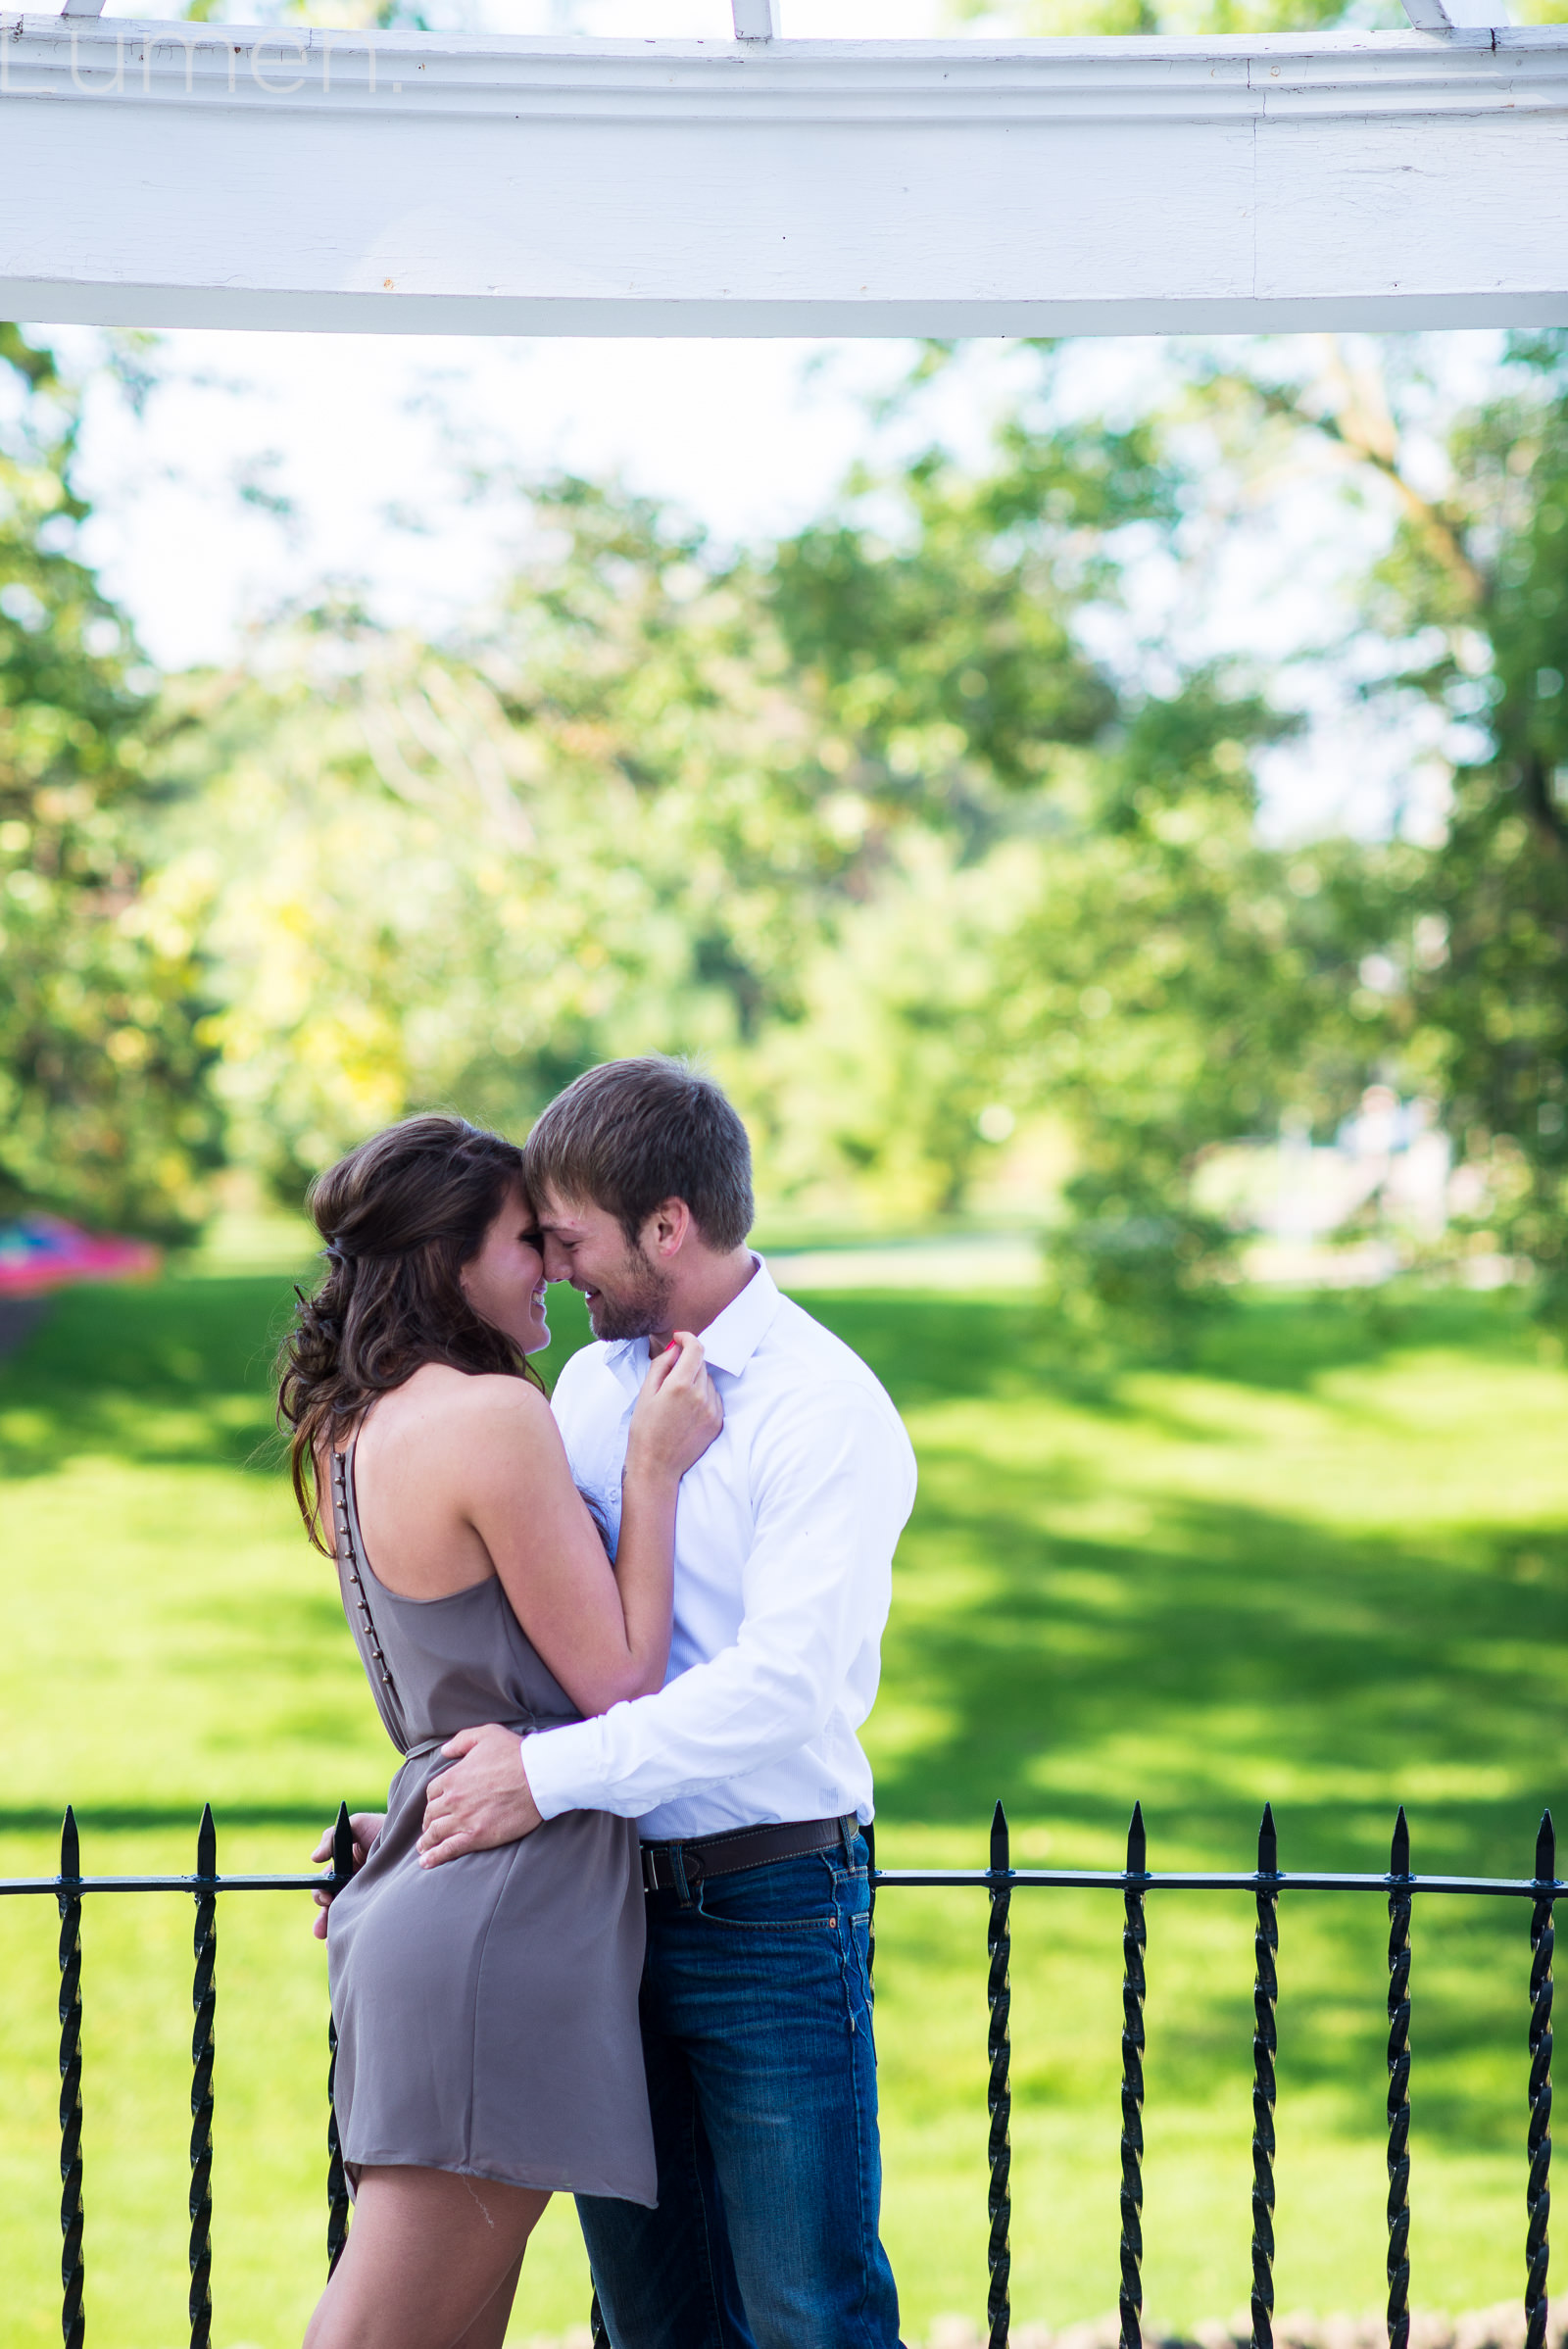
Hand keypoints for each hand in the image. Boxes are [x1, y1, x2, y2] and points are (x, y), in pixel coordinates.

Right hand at [308, 1811, 383, 1940]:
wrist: (414, 1836)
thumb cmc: (386, 1829)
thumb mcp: (356, 1825)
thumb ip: (331, 1837)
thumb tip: (313, 1858)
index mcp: (345, 1868)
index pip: (326, 1886)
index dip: (321, 1895)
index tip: (326, 1899)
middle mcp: (354, 1884)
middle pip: (332, 1907)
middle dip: (323, 1920)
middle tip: (320, 1930)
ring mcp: (366, 1896)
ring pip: (345, 1918)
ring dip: (335, 1931)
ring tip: (331, 1943)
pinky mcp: (379, 1906)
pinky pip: (363, 1923)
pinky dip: (353, 1933)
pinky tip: (346, 1943)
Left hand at [418, 1723, 541, 1867]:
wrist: (538, 1776)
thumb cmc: (515, 1753)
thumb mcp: (486, 1734)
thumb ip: (461, 1741)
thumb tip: (444, 1751)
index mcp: (453, 1777)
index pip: (432, 1792)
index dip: (433, 1801)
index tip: (435, 1807)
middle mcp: (453, 1799)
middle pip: (431, 1814)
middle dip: (428, 1822)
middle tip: (428, 1830)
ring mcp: (464, 1819)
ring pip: (436, 1833)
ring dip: (426, 1842)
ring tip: (423, 1849)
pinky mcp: (478, 1836)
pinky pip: (450, 1849)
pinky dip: (435, 1857)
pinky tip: (427, 1862)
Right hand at [625, 1329, 722, 1485]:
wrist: (656, 1466)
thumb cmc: (645, 1430)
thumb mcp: (645, 1393)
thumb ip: (661, 1365)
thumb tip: (675, 1348)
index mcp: (680, 1385)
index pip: (696, 1348)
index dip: (687, 1338)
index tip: (679, 1339)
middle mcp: (701, 1395)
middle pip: (701, 1364)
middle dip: (688, 1363)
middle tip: (670, 1377)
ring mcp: (712, 1409)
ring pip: (708, 1380)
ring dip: (696, 1380)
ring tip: (677, 1399)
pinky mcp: (718, 1421)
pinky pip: (714, 1397)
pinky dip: (703, 1396)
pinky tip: (687, 1410)